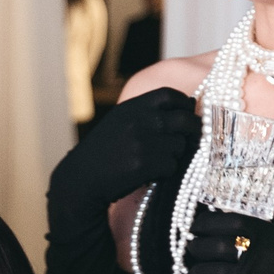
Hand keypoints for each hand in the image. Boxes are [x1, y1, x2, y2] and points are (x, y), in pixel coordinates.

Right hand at [48, 87, 199, 216]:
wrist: (81, 178)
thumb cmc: (105, 150)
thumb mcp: (121, 121)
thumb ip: (150, 113)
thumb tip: (191, 105)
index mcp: (133, 107)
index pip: (170, 95)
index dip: (185, 104)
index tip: (188, 113)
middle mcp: (140, 121)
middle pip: (185, 120)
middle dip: (192, 130)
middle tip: (189, 139)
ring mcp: (143, 142)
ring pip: (180, 146)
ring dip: (174, 155)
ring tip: (155, 160)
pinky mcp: (145, 164)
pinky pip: (172, 166)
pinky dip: (165, 172)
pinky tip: (149, 173)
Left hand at [181, 211, 273, 273]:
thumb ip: (249, 233)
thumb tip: (208, 227)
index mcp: (267, 232)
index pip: (228, 220)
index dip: (205, 223)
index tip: (194, 228)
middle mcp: (262, 250)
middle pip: (213, 246)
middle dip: (196, 249)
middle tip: (192, 252)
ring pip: (210, 273)